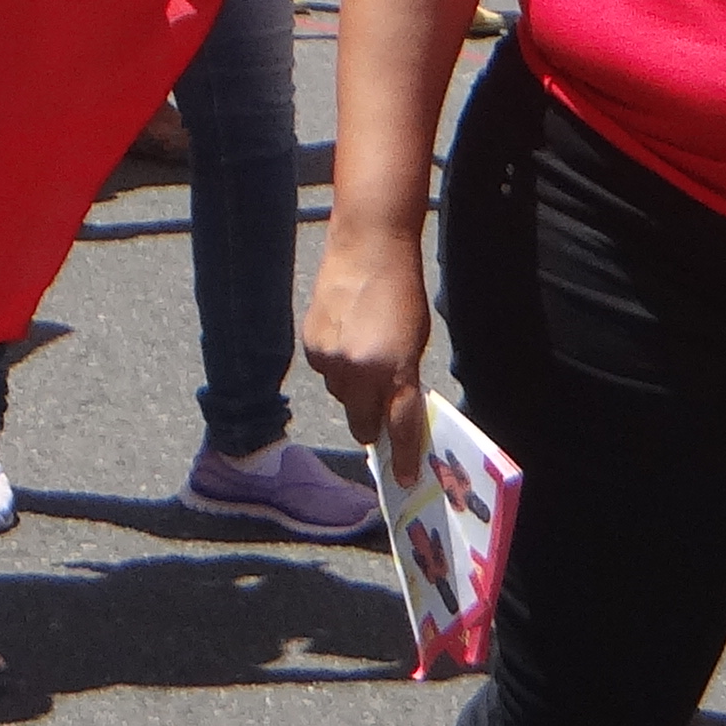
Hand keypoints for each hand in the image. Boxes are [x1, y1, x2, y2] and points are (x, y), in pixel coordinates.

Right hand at [300, 213, 434, 471]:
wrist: (367, 248)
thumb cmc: (402, 292)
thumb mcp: (415, 342)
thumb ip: (404, 378)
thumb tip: (396, 410)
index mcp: (394, 370)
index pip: (399, 426)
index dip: (404, 456)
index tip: (406, 477)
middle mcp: (359, 371)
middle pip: (362, 425)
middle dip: (372, 423)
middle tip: (380, 408)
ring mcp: (330, 360)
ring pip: (341, 398)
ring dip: (352, 388)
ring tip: (362, 350)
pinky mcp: (310, 346)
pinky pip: (325, 372)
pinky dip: (335, 364)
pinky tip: (344, 336)